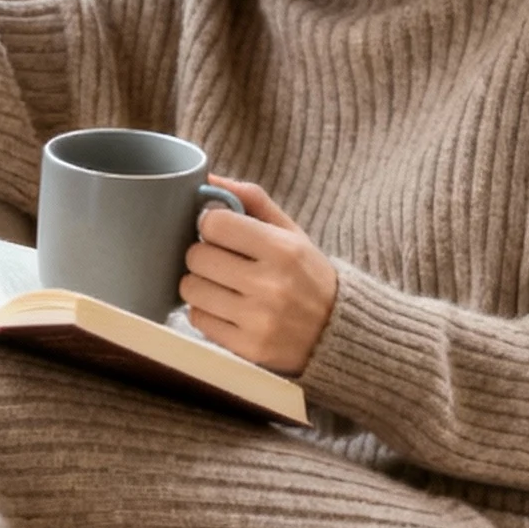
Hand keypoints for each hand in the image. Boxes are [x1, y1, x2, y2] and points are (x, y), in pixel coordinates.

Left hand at [180, 178, 337, 374]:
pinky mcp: (247, 348)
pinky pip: (198, 320)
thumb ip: (252, 200)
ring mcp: (257, 320)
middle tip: (219, 260)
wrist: (337, 333)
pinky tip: (225, 308)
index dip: (212, 225)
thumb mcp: (292, 233)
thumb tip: (207, 179)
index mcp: (283, 249)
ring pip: (191, 289)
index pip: (215, 223)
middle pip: (197, 257)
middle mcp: (270, 285)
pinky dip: (205, 312)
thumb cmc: (308, 276)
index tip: (220, 232)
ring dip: (200, 284)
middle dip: (202, 255)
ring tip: (221, 285)